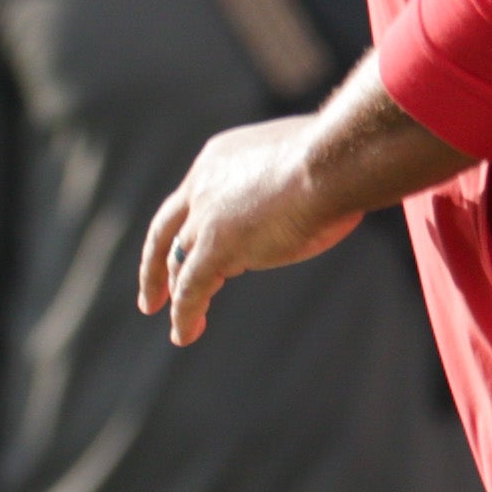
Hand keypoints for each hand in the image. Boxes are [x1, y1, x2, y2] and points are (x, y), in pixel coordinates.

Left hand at [137, 115, 351, 341]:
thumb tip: (323, 188)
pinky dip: (185, 314)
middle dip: (157, 264)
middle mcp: (202, 185)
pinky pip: (191, 289)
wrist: (334, 160)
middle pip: (168, 231)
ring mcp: (206, 217)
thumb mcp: (304, 162)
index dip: (190, 225)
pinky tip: (184, 335)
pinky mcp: (216, 247)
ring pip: (178, 264)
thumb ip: (296, 179)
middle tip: (152, 295)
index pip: (195, 198)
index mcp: (220, 159)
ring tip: (177, 325)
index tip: (190, 245)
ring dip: (174, 296)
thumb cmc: (338, 156)